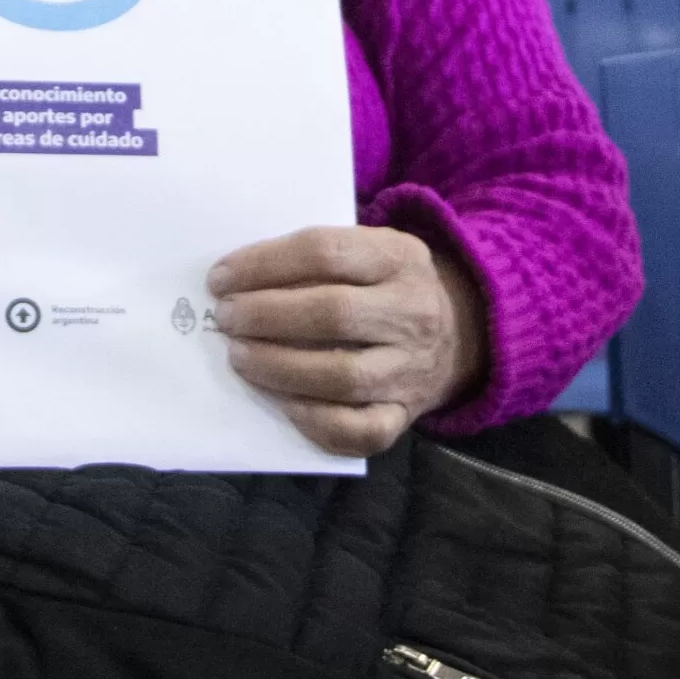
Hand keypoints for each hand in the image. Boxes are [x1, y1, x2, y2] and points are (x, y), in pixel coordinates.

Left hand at [209, 226, 485, 456]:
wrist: (459, 332)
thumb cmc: (382, 284)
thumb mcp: (366, 249)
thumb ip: (312, 258)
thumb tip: (235, 280)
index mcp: (398, 256)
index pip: (324, 252)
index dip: (264, 265)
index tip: (220, 278)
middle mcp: (412, 312)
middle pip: (332, 314)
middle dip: (266, 316)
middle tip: (226, 318)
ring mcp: (411, 369)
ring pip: (342, 376)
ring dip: (278, 367)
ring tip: (238, 356)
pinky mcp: (405, 416)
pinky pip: (359, 429)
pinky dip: (313, 418)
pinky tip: (279, 400)